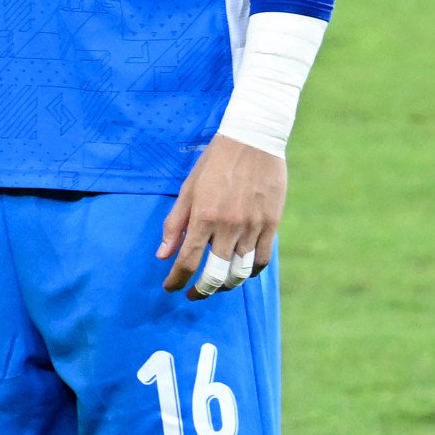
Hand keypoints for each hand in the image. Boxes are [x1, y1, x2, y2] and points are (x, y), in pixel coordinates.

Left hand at [158, 134, 287, 294]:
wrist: (253, 140)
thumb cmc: (214, 163)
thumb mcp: (187, 190)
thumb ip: (174, 224)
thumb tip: (162, 255)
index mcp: (203, 217)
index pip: (187, 262)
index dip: (176, 280)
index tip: (171, 287)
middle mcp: (228, 226)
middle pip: (215, 275)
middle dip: (201, 291)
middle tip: (193, 294)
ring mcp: (253, 226)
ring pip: (240, 272)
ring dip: (226, 285)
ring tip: (217, 285)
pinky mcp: (272, 223)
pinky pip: (262, 259)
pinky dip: (250, 272)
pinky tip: (240, 272)